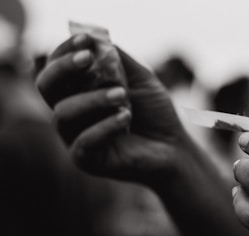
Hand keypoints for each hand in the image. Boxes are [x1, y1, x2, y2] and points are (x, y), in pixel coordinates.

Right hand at [37, 34, 188, 183]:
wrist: (174, 147)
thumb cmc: (155, 113)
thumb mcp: (140, 78)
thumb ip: (117, 59)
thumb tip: (94, 36)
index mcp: (80, 92)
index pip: (57, 68)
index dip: (66, 51)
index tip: (86, 39)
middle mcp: (72, 113)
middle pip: (46, 87)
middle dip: (63, 68)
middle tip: (87, 58)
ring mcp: (75, 137)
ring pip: (63, 113)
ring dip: (93, 99)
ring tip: (122, 95)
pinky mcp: (86, 159)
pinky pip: (83, 141)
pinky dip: (104, 126)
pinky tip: (126, 117)